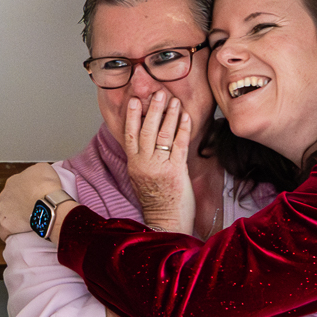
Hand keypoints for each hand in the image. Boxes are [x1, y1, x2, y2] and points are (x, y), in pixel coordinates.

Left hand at [0, 163, 63, 239]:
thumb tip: (37, 175)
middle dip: (17, 206)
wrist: (47, 204)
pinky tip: (17, 234)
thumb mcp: (44, 168)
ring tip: (25, 223)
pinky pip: (4, 231)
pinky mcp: (5, 225)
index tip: (33, 198)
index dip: (25, 193)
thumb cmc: (47, 186)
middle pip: (9, 201)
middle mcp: (4, 195)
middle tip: (30, 210)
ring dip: (13, 219)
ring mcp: (2, 210)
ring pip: (5, 215)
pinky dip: (9, 232)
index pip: (16, 187)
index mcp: (13, 181)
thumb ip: (36, 171)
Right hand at [124, 90, 194, 233]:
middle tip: (157, 93)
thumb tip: (148, 141)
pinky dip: (183, 129)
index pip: (130, 135)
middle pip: (146, 130)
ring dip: (169, 115)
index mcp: (134, 165)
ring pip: (162, 135)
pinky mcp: (176, 171)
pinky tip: (186, 116)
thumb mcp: (142, 179)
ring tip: (173, 100)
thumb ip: (144, 160)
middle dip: (152, 110)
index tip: (134, 100)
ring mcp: (160, 167)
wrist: (165, 223)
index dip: (131, 116)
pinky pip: (179, 145)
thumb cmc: (157, 203)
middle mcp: (144, 164)